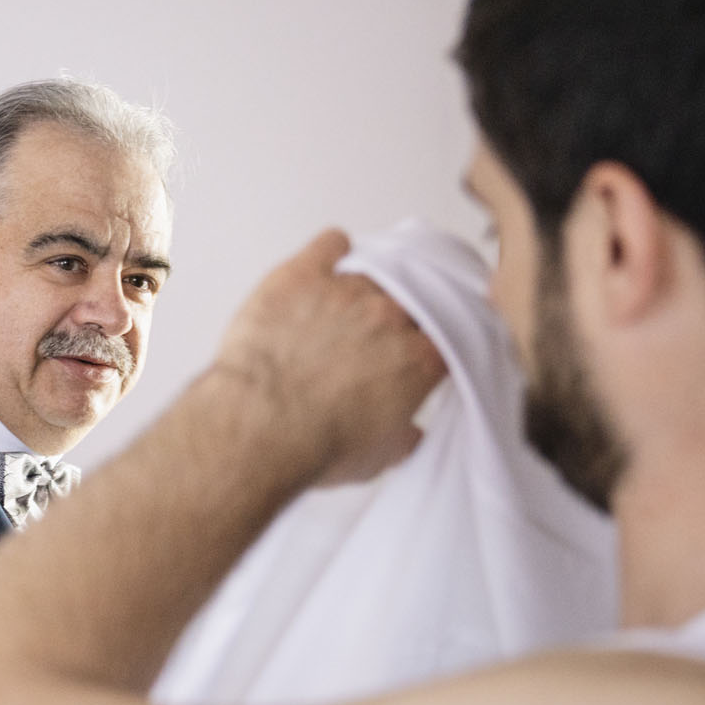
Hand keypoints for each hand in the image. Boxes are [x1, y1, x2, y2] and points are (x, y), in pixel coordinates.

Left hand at [213, 229, 445, 488]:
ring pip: (376, 269)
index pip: (446, 337)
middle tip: (376, 337)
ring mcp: (347, 291)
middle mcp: (391, 316)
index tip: (420, 351)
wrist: (258, 429)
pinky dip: (331, 253)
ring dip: (365, 287)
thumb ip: (399, 439)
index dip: (431, 344)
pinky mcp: (303, 276)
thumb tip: (407, 436)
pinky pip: (332, 244)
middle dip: (400, 317)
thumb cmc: (312, 447)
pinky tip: (323, 267)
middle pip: (413, 299)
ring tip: (344, 308)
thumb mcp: (373, 460)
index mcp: (418, 359)